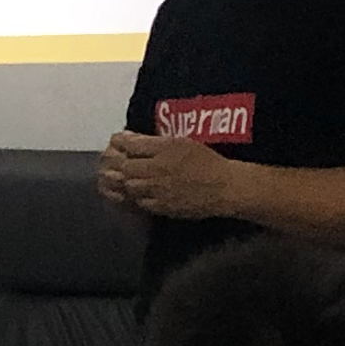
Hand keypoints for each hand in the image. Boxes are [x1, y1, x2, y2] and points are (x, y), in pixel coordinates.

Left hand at [99, 131, 242, 220]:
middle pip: (126, 166)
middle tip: (120, 162)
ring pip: (129, 186)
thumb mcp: (181, 142)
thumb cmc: (206, 161)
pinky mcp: (162, 207)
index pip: (130, 145)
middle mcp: (158, 168)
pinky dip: (134, 196)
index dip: (120, 143)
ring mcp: (159, 189)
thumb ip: (154, 142)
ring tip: (129, 177)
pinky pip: (139, 202)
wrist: (225, 187)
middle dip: (120, 163)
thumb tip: (129, 138)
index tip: (119, 142)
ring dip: (126, 181)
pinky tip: (139, 192)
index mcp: (165, 148)